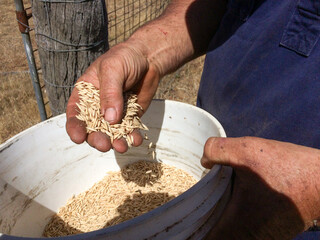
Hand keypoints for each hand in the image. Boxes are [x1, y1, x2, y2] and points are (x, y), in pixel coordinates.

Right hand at [66, 41, 160, 152]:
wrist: (148, 58)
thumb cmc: (125, 58)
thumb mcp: (113, 69)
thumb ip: (110, 93)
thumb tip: (110, 119)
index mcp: (86, 93)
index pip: (75, 112)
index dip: (74, 127)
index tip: (78, 138)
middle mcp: (98, 106)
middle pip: (93, 128)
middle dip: (97, 138)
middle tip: (104, 144)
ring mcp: (115, 113)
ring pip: (111, 132)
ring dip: (115, 141)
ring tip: (122, 146)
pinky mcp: (130, 117)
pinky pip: (129, 130)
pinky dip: (132, 137)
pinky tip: (136, 140)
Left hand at [201, 137, 319, 239]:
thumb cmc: (289, 170)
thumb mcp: (247, 150)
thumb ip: (217, 151)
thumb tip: (205, 160)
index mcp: (238, 227)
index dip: (190, 233)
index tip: (180, 221)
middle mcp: (250, 238)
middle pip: (216, 237)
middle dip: (202, 223)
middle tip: (192, 205)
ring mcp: (264, 237)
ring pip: (231, 232)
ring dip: (219, 219)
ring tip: (209, 200)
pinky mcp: (274, 230)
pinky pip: (244, 228)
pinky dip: (234, 216)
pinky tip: (232, 196)